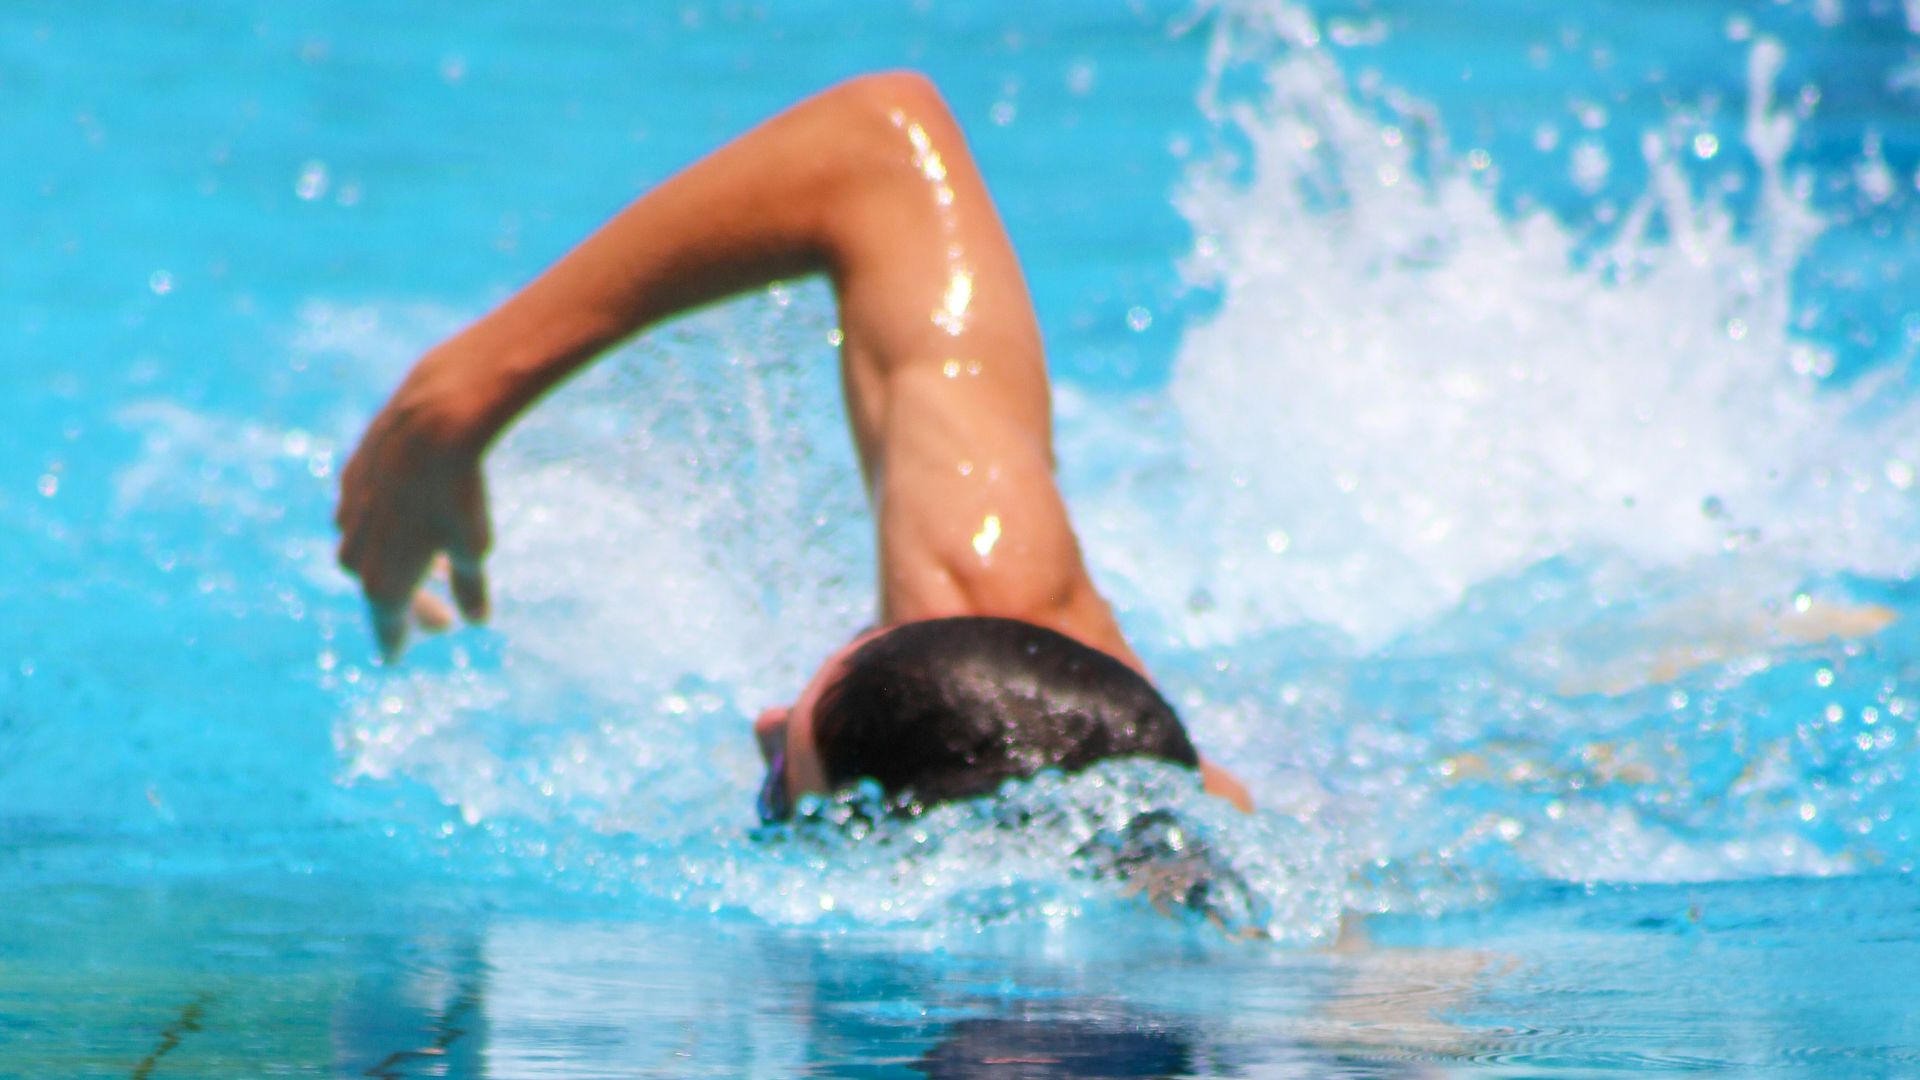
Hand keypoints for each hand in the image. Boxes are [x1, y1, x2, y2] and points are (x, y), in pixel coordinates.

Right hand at [335, 356, 493, 660]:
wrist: (433, 421)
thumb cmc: (459, 494)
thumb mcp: (474, 548)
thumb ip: (471, 588)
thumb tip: (475, 619)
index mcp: (382, 580)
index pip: (386, 623)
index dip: (394, 641)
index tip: (395, 657)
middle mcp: (355, 550)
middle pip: (376, 589)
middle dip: (408, 606)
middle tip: (441, 622)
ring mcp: (348, 512)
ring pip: (363, 550)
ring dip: (395, 565)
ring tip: (435, 569)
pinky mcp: (350, 476)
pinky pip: (360, 513)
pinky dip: (383, 528)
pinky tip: (408, 522)